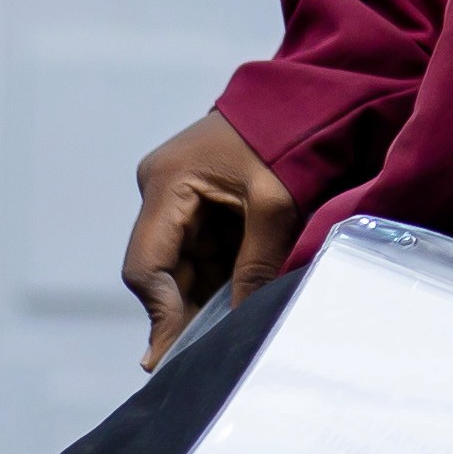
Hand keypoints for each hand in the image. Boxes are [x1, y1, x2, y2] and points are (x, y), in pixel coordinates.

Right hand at [121, 110, 296, 369]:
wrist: (306, 96)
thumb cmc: (290, 139)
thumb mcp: (276, 207)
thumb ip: (255, 267)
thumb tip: (238, 324)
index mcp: (168, 182)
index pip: (147, 265)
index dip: (160, 314)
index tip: (169, 358)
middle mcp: (159, 189)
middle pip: (160, 270)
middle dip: (183, 311)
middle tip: (205, 354)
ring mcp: (174, 194)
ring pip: (179, 265)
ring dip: (203, 297)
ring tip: (227, 332)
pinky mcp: (194, 200)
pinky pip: (199, 251)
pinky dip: (217, 277)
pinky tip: (235, 302)